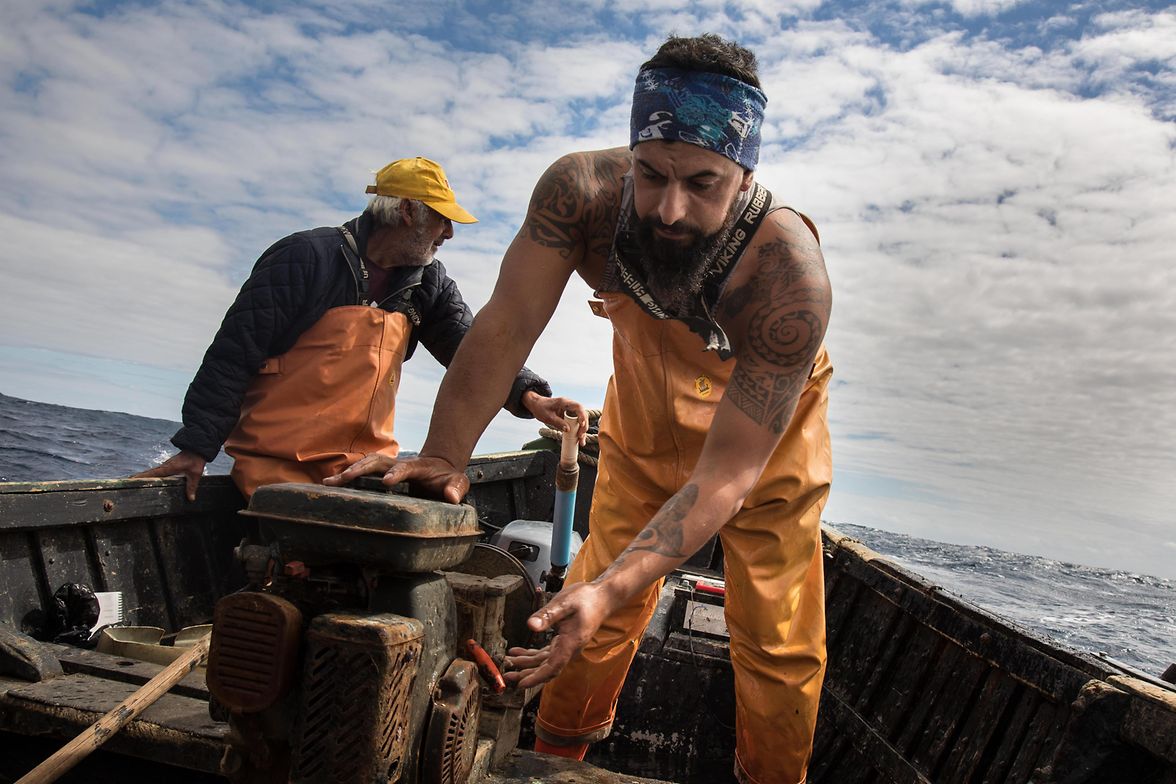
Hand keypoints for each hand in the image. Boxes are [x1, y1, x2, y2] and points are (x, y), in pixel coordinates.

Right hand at [132, 450, 206, 501]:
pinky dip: (151, 476)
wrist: (197, 448)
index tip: (129, 480)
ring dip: (143, 477)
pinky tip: (150, 481)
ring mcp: (166, 466)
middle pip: (148, 473)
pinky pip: (157, 472)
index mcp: (167, 468)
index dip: (140, 477)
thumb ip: (191, 486)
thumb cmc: (195, 460)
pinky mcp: (169, 466)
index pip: (151, 473)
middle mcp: (164, 467)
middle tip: (127, 484)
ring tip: (134, 484)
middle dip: (138, 478)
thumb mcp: (194, 474)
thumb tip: (190, 498)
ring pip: (152, 472)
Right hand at [323, 454, 469, 504]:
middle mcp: (399, 464)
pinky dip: (346, 477)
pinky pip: (362, 473)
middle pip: (377, 461)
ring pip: (366, 465)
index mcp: (417, 467)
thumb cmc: (448, 478)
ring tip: (328, 483)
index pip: (405, 467)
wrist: (440, 467)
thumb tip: (452, 497)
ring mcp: (389, 468)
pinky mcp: (381, 474)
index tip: (386, 481)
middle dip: (361, 469)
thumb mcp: (458, 482)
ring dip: (348, 472)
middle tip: (344, 479)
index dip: (396, 473)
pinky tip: (330, 486)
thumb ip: (457, 488)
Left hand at [501, 581, 615, 689]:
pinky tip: (519, 652)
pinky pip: (546, 654)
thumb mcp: (565, 603)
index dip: (536, 677)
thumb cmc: (586, 599)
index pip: (552, 667)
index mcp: (570, 643)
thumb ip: (548, 615)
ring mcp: (567, 647)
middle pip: (546, 668)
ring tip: (509, 663)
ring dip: (527, 664)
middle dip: (526, 673)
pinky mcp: (564, 642)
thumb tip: (530, 625)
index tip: (522, 684)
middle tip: (508, 675)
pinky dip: (532, 654)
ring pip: (545, 662)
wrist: (603, 598)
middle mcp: (569, 649)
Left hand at [522, 391, 589, 445]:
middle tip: (580, 436)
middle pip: (582, 414)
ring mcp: (570, 411)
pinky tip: (579, 439)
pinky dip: (578, 431)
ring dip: (582, 430)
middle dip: (583, 426)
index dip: (582, 415)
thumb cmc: (541, 408)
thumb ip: (558, 423)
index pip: (578, 407)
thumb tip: (568, 430)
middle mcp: (570, 406)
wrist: (537, 404)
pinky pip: (576, 423)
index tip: (581, 424)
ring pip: (581, 420)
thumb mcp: (548, 417)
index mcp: (564, 402)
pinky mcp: (569, 416)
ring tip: (581, 441)